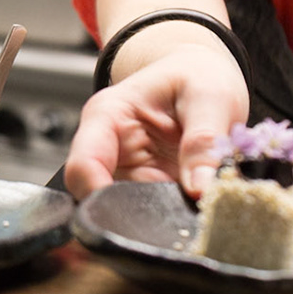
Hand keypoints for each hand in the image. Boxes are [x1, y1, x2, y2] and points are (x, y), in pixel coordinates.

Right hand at [61, 42, 247, 200]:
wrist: (203, 77)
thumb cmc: (196, 75)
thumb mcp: (210, 96)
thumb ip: (204, 140)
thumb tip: (199, 188)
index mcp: (107, 118)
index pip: (82, 168)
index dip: (101, 198)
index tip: (141, 218)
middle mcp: (109, 151)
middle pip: (102, 201)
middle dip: (140, 216)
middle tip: (184, 215)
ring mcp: (127, 175)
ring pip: (130, 215)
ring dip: (164, 218)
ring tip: (200, 205)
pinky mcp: (147, 191)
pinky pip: (155, 216)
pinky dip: (176, 217)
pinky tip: (198, 207)